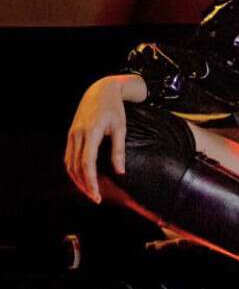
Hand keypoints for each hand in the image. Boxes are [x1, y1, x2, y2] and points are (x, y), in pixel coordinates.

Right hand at [64, 75, 136, 202]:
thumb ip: (119, 150)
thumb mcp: (121, 128)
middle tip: (96, 198)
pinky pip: (68, 157)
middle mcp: (77, 134)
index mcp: (91, 132)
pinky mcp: (71, 135)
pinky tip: (82, 178)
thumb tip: (120, 172)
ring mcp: (72, 134)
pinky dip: (73, 170)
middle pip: (76, 167)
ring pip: (69, 164)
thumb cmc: (114, 109)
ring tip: (90, 192)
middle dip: (85, 185)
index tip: (97, 195)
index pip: (87, 163)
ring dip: (78, 180)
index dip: (91, 181)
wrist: (100, 90)